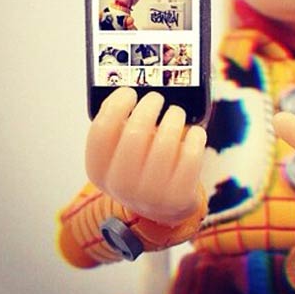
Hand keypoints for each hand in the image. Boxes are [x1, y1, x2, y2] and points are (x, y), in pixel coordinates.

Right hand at [85, 87, 205, 225]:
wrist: (164, 207)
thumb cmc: (142, 164)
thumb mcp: (121, 151)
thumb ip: (120, 124)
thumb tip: (130, 87)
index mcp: (99, 170)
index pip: (101, 130)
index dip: (117, 104)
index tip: (130, 92)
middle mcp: (120, 185)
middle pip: (135, 132)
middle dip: (150, 106)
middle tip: (157, 98)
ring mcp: (149, 194)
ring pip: (166, 140)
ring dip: (175, 117)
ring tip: (176, 114)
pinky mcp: (178, 196)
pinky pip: (191, 153)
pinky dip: (196, 136)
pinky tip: (194, 133)